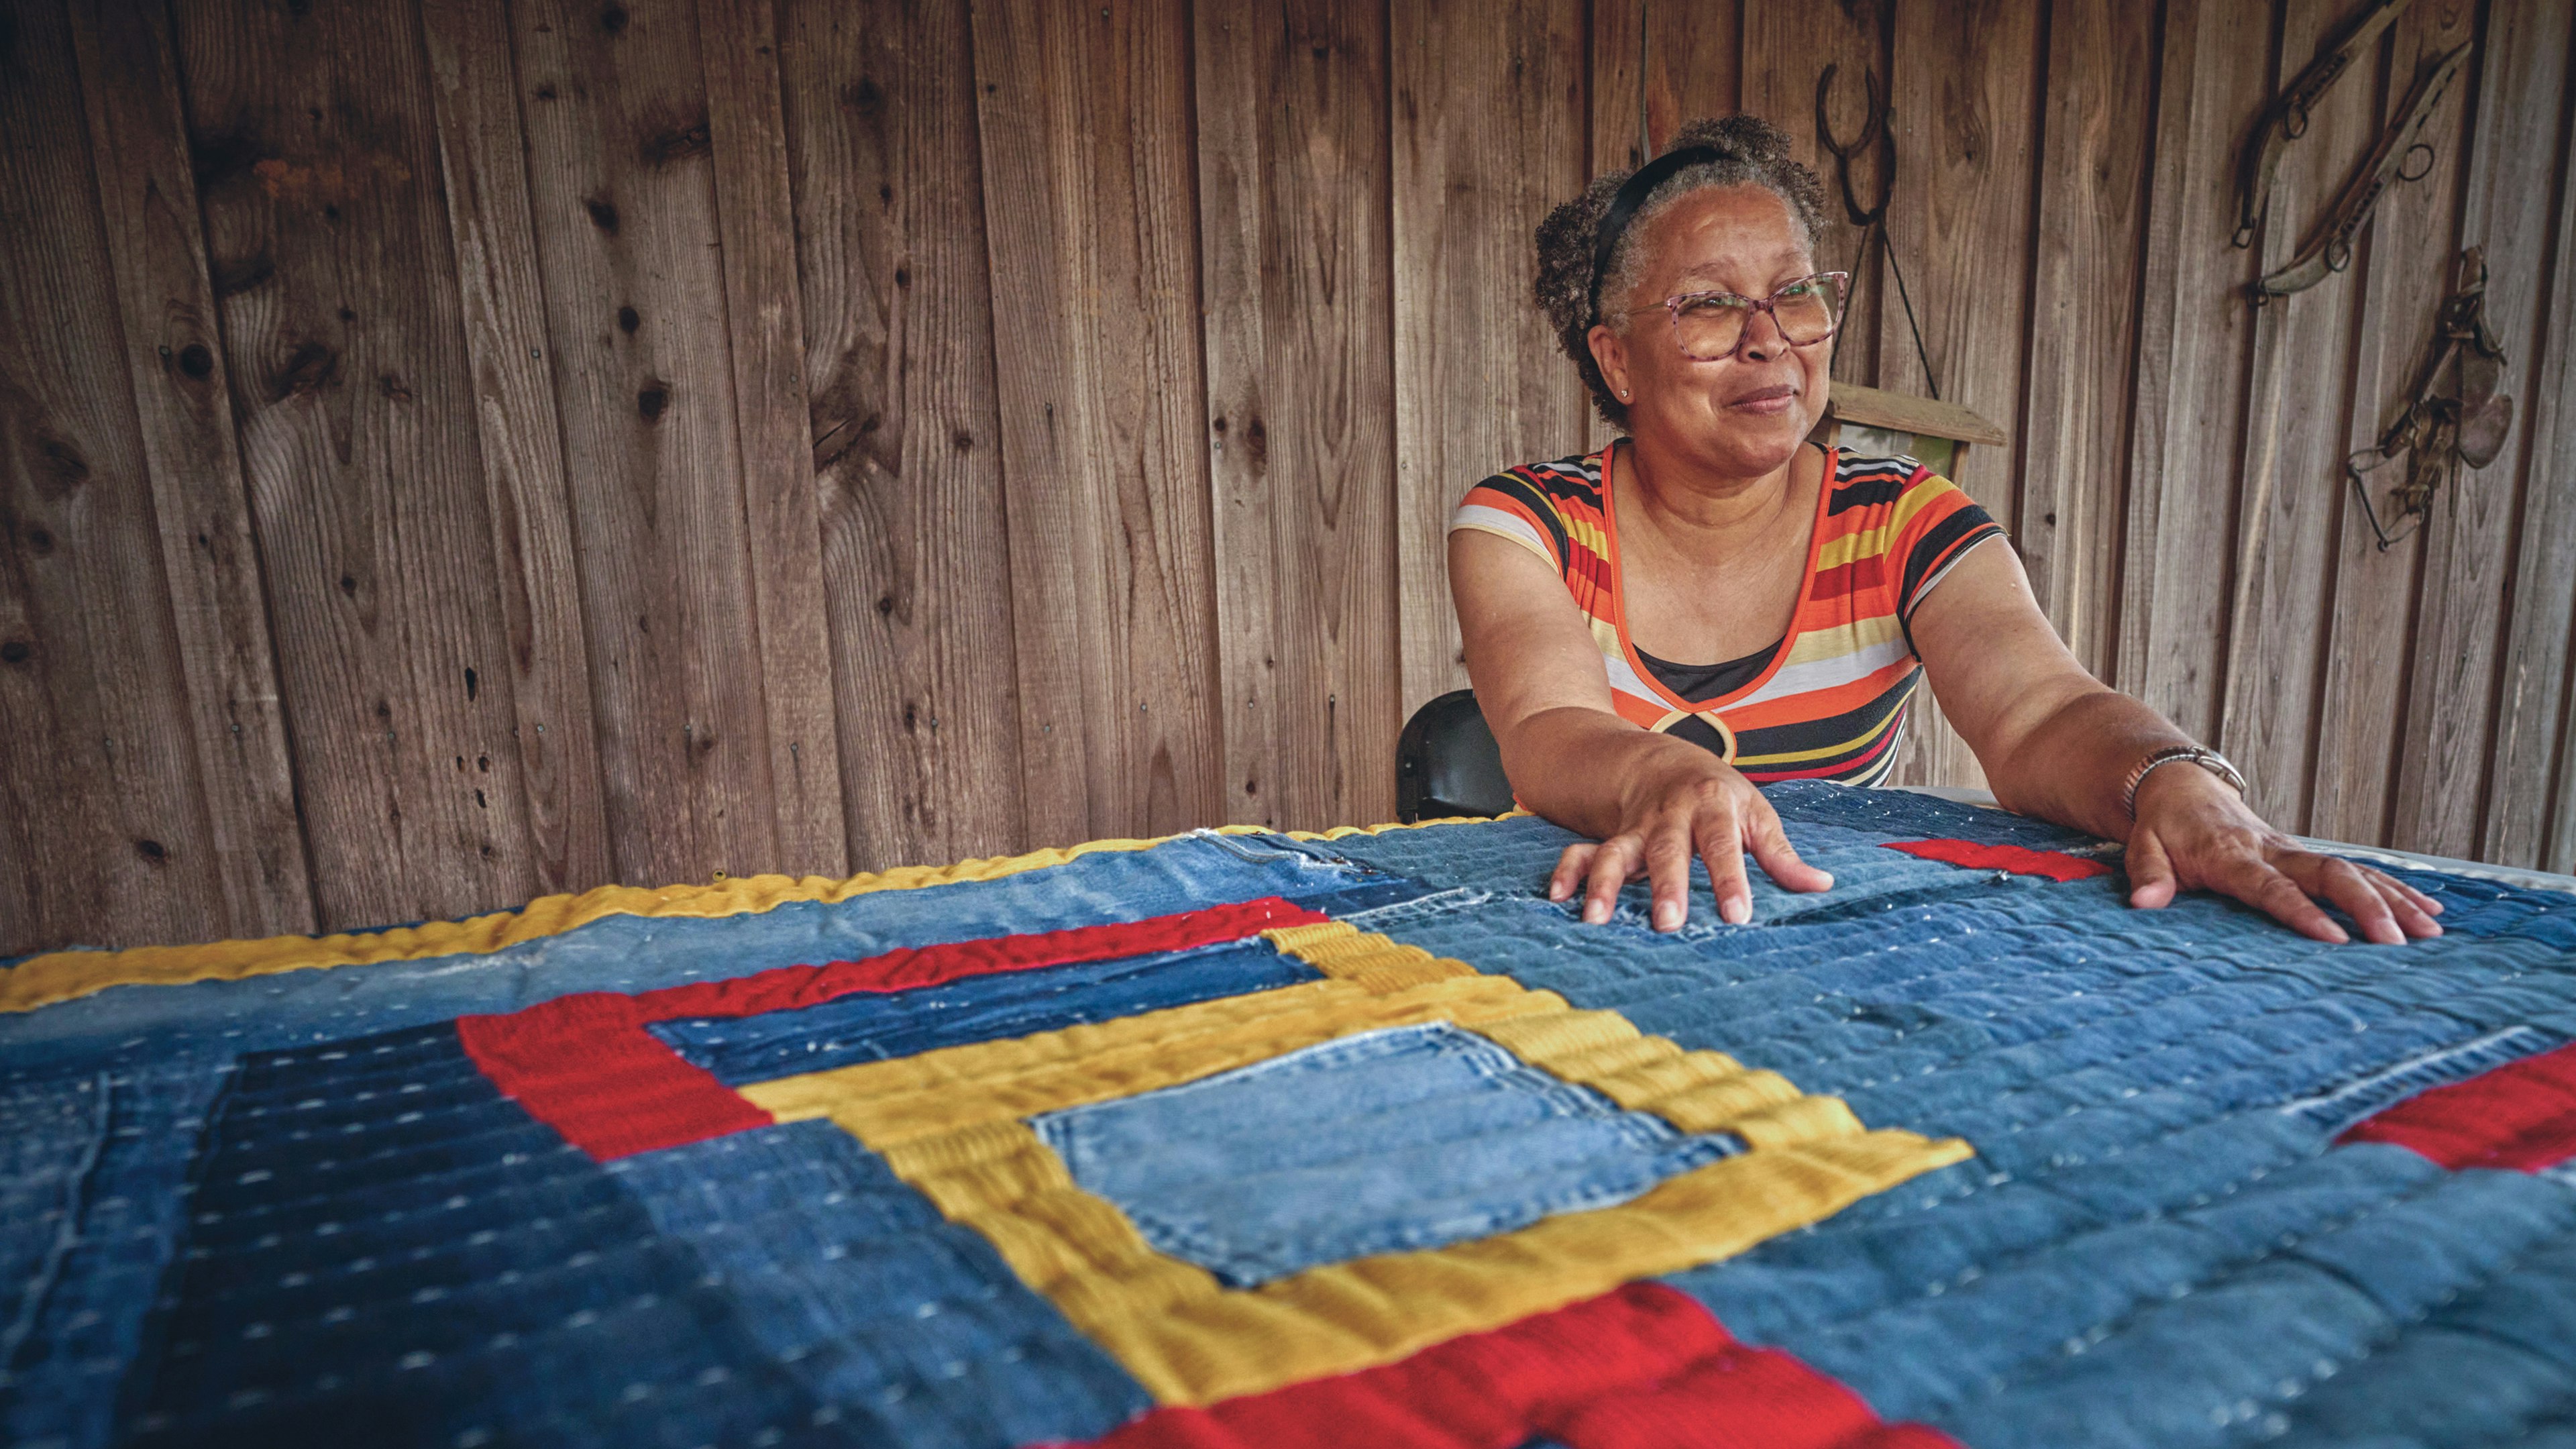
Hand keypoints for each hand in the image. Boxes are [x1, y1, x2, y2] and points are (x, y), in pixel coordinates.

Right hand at [1545, 744, 1833, 930]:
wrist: (1661, 760)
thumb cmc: (1719, 795)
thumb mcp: (1755, 814)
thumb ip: (1781, 854)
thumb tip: (1822, 885)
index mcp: (1713, 807)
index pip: (1724, 845)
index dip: (1730, 879)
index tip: (1737, 916)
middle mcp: (1670, 816)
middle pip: (1667, 851)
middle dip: (1666, 886)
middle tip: (1668, 924)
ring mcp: (1635, 828)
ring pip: (1616, 851)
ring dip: (1604, 885)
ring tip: (1596, 920)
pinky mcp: (1609, 838)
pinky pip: (1582, 851)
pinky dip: (1567, 872)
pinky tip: (1558, 897)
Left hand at [2124, 762, 2442, 943]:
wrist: (2181, 785)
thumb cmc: (2162, 826)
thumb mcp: (2143, 847)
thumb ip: (2147, 876)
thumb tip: (2144, 904)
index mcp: (2232, 855)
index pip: (2271, 888)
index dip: (2302, 912)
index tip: (2333, 939)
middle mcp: (2272, 850)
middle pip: (2329, 874)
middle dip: (2367, 906)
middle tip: (2398, 941)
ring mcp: (2295, 851)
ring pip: (2353, 871)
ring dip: (2393, 900)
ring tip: (2431, 931)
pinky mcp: (2307, 856)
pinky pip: (2358, 870)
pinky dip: (2394, 888)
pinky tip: (2430, 909)